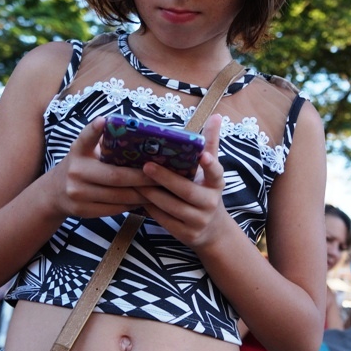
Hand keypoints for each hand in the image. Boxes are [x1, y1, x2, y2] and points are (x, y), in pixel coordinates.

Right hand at [50, 117, 155, 218]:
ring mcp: (77, 193)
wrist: (53, 193)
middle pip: (115, 177)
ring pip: (118, 196)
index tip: (103, 120)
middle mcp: (76, 172)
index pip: (85, 139)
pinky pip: (114, 209)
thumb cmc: (80, 167)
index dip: (94, 130)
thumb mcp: (85, 152)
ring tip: (159, 189)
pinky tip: (144, 200)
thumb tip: (140, 139)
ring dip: (141, 194)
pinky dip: (132, 205)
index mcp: (78, 152)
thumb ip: (104, 145)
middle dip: (142, 177)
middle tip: (162, 174)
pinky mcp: (82, 211)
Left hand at [136, 114, 229, 248]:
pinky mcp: (185, 234)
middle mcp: (210, 203)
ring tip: (134, 180)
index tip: (203, 155)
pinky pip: (164, 219)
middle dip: (165, 178)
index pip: (216, 173)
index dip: (210, 164)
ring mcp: (198, 221)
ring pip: (171, 206)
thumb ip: (210, 144)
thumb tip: (215, 115)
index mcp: (216, 184)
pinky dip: (150, 208)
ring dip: (151, 193)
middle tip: (146, 165)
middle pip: (186, 190)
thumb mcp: (211, 172)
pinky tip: (137, 197)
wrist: (212, 231)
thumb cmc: (205, 192)